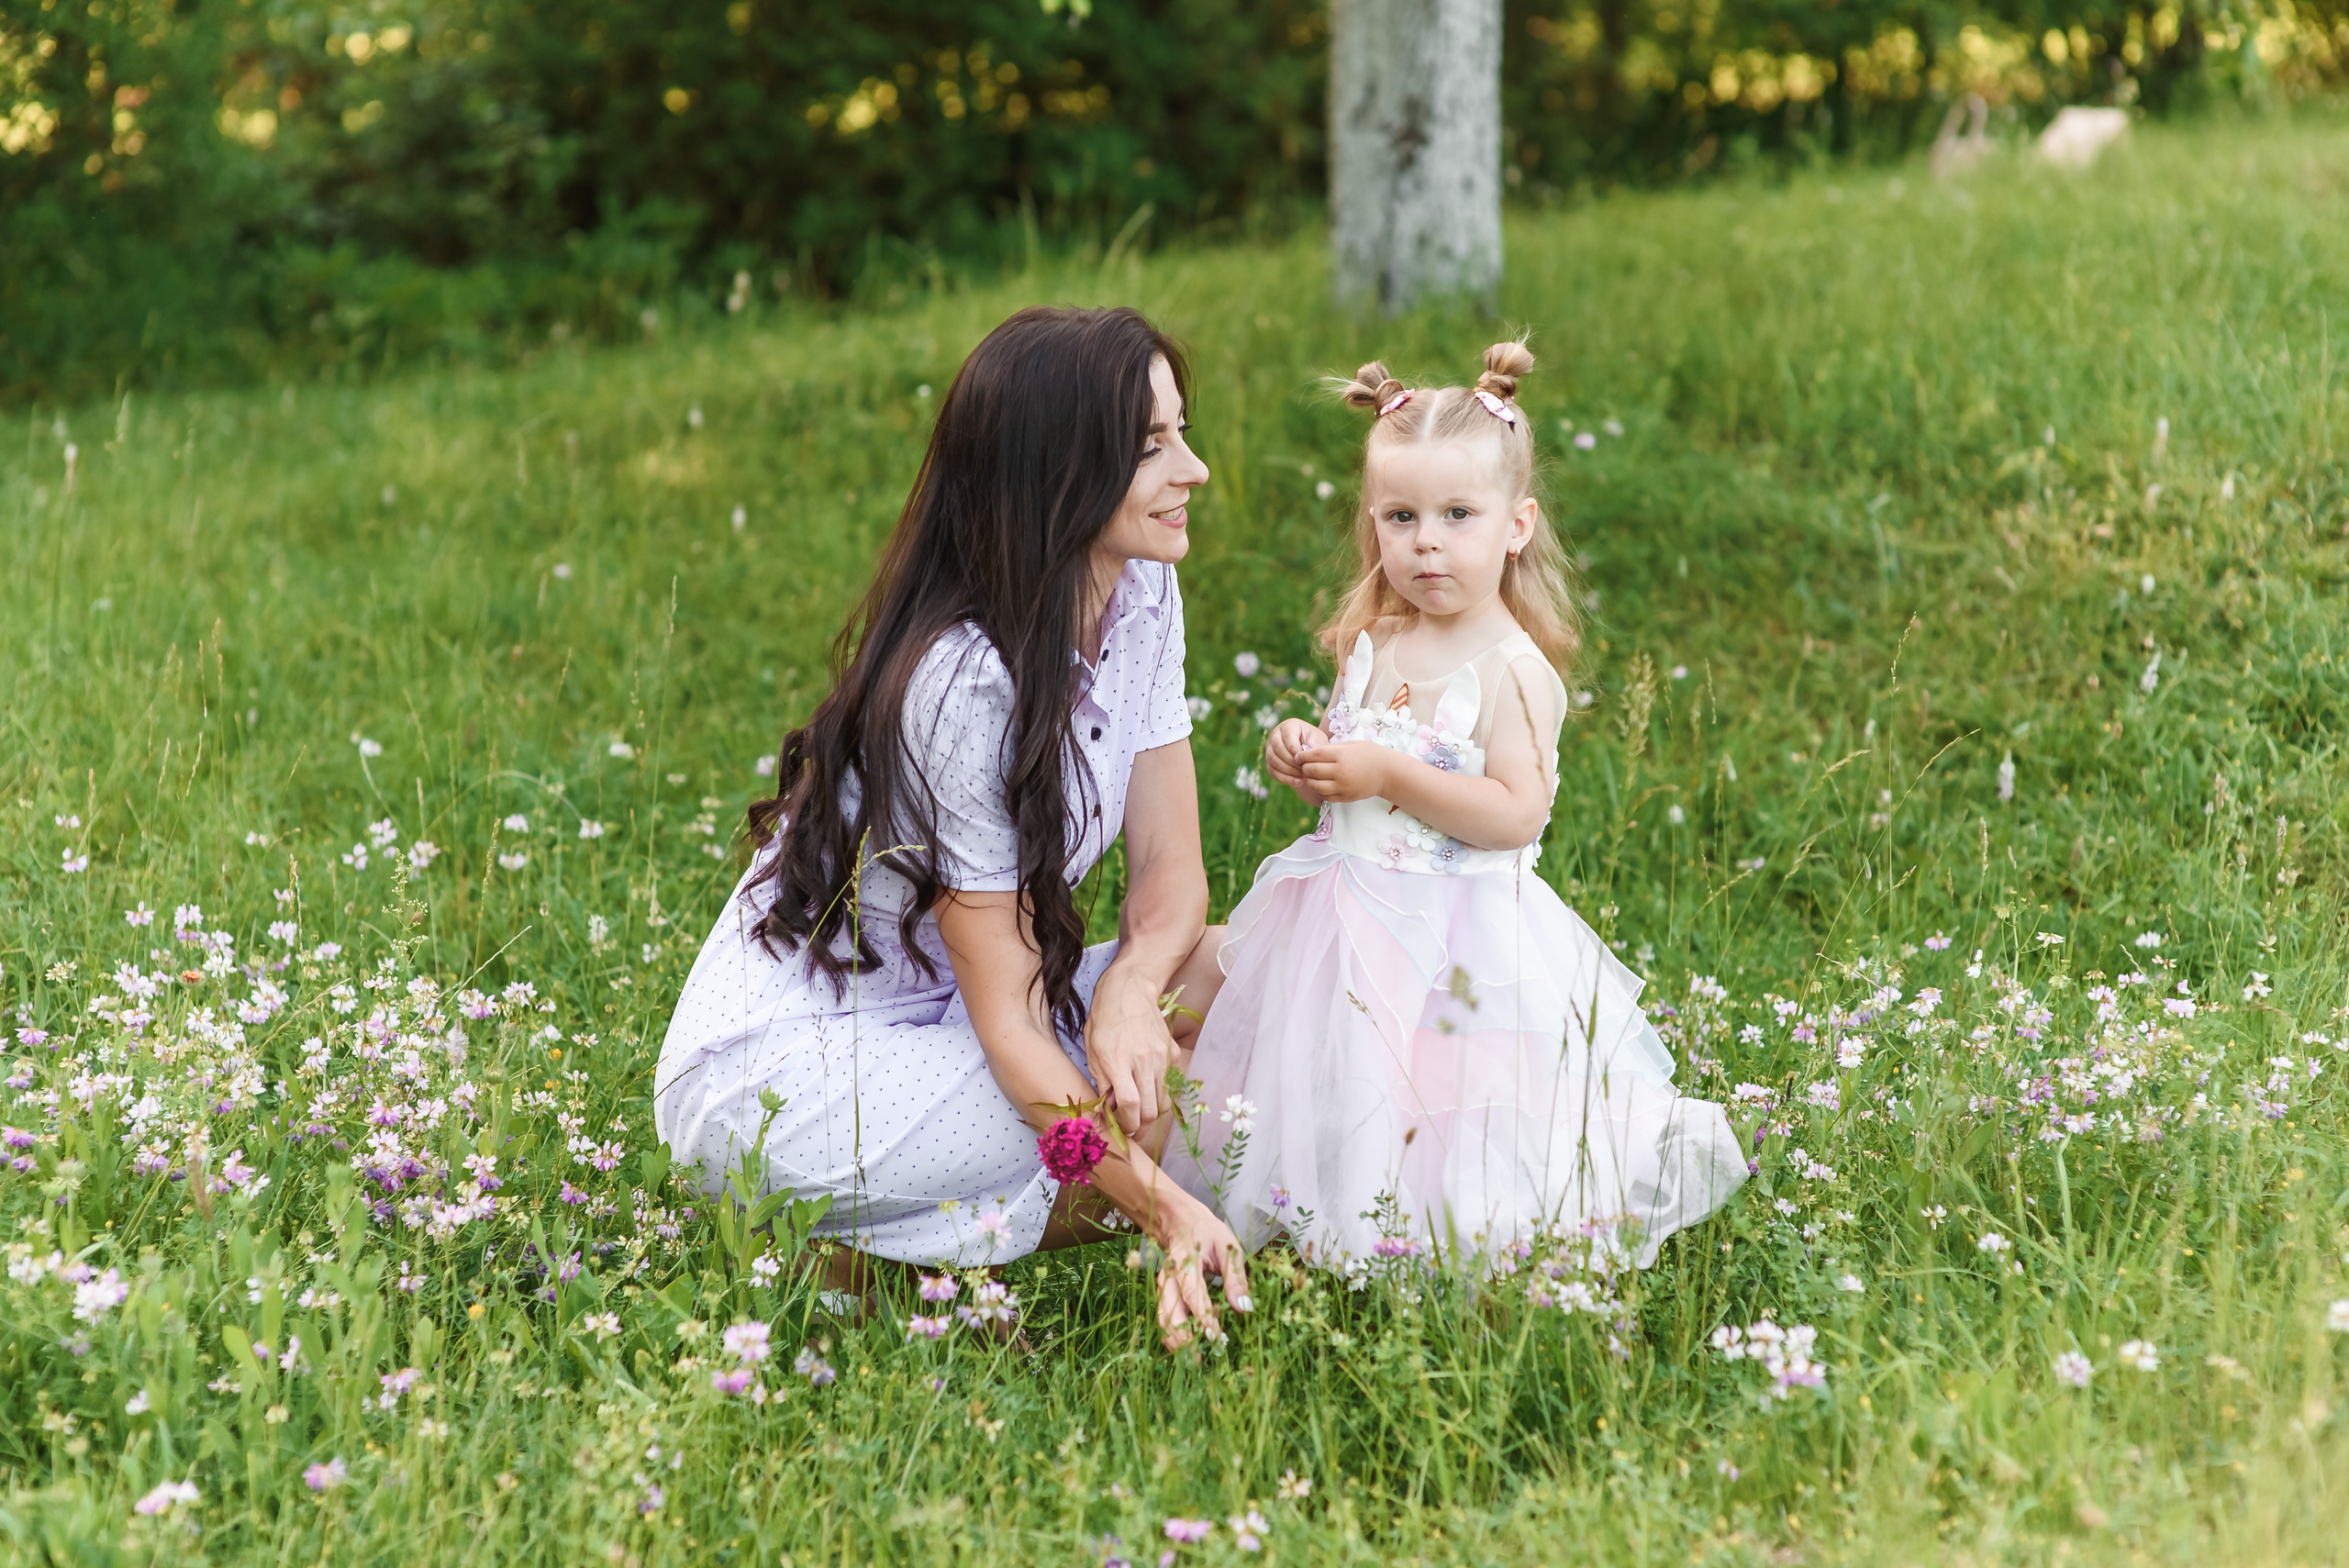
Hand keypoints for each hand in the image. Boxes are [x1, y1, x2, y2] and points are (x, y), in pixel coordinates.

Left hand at [1084, 972, 1176, 1138]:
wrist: (1129, 989)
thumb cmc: (1104, 1020)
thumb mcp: (1093, 1052)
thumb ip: (1102, 1083)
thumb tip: (1108, 1111)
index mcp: (1118, 1061)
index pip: (1129, 1105)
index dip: (1128, 1125)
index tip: (1124, 1131)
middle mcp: (1143, 1061)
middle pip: (1151, 1110)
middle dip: (1142, 1126)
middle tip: (1133, 1128)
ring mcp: (1161, 1056)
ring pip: (1165, 1100)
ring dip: (1153, 1111)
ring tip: (1141, 1110)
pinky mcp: (1172, 1052)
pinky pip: (1171, 1081)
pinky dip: (1161, 1090)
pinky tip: (1149, 1083)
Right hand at [1152, 1195, 1252, 1350]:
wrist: (1179, 1222)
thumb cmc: (1208, 1234)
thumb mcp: (1228, 1248)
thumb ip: (1236, 1278)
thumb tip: (1244, 1308)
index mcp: (1186, 1261)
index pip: (1193, 1293)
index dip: (1202, 1317)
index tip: (1215, 1338)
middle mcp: (1169, 1277)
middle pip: (1169, 1312)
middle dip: (1183, 1338)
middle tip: (1199, 1359)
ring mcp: (1162, 1287)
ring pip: (1162, 1319)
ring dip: (1175, 1341)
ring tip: (1192, 1360)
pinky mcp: (1162, 1295)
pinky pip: (1163, 1318)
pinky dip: (1171, 1335)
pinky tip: (1185, 1349)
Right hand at [1264, 719, 1327, 800]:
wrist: (1309, 751)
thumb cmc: (1315, 742)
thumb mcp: (1319, 740)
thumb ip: (1316, 743)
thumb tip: (1308, 748)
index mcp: (1288, 725)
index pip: (1288, 737)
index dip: (1296, 750)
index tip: (1306, 760)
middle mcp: (1275, 734)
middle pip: (1278, 749)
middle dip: (1292, 762)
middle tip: (1306, 770)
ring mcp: (1269, 748)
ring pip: (1273, 760)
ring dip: (1289, 771)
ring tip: (1303, 777)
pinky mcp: (1269, 761)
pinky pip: (1272, 771)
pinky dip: (1285, 778)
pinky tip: (1298, 782)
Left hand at [1297, 739, 1393, 803]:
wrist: (1388, 772)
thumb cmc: (1369, 754)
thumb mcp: (1350, 745)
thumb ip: (1330, 749)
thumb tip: (1309, 752)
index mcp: (1341, 754)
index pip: (1313, 755)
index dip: (1303, 755)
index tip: (1299, 756)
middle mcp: (1340, 771)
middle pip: (1312, 770)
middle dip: (1305, 768)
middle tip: (1304, 766)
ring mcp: (1343, 786)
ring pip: (1316, 786)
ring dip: (1311, 781)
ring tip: (1313, 776)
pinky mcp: (1346, 797)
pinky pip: (1325, 796)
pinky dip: (1320, 791)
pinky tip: (1322, 785)